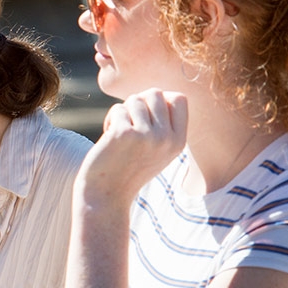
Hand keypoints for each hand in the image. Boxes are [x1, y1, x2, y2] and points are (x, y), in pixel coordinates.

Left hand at [80, 89, 187, 203]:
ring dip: (123, 112)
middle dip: (138, 102)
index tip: (146, 114)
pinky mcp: (124, 134)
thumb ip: (163, 125)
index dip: (160, 99)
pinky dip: (110, 120)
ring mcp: (147, 136)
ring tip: (118, 132)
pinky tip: (108, 138)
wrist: (107, 194)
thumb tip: (157, 93)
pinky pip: (118, 110)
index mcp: (179, 142)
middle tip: (129, 121)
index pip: (179, 99)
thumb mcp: (157, 150)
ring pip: (135, 100)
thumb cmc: (129, 169)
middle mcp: (167, 138)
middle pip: (156, 93)